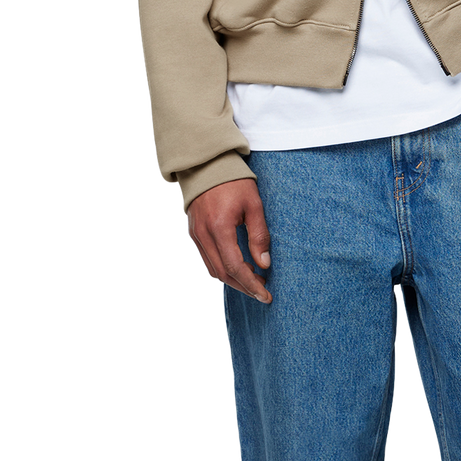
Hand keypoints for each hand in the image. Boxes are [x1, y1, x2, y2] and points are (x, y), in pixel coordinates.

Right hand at [186, 178, 272, 303]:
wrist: (207, 164)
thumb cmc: (234, 181)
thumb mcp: (253, 205)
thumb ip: (259, 236)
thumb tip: (264, 264)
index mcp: (219, 228)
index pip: (235, 267)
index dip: (251, 284)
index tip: (266, 295)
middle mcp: (204, 235)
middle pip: (222, 273)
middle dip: (244, 286)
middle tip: (263, 290)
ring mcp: (196, 235)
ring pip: (213, 269)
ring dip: (233, 279)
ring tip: (254, 279)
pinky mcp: (194, 232)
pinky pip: (207, 259)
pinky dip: (222, 268)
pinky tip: (239, 266)